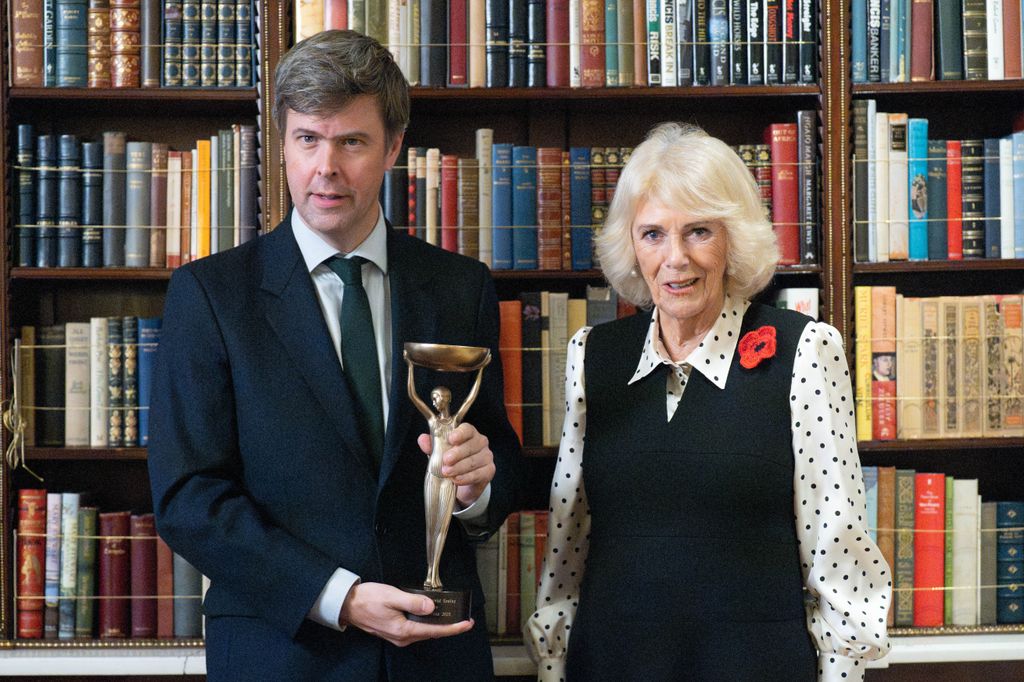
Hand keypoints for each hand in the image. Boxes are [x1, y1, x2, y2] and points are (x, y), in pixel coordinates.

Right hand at [339, 582, 472, 646]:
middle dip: (448, 625)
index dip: (454, 628)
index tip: (467, 624)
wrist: (347, 604)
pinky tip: (430, 613)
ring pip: (424, 630)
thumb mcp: (392, 596)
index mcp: (403, 630)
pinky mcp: (394, 631)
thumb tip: (431, 607)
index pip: (435, 631)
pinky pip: (415, 628)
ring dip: (437, 623)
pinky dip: (426, 622)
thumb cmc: (367, 599)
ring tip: (450, 614)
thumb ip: (413, 602)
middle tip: (463, 618)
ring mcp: (398, 636)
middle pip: (432, 632)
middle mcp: (402, 637)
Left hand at [417, 422, 494, 506]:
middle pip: (471, 445)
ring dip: (459, 467)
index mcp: (469, 434)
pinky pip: (478, 474)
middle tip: (445, 460)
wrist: (463, 484)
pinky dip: (466, 477)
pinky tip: (457, 480)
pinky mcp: (489, 471)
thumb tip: (422, 439)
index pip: (467, 429)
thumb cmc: (452, 463)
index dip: (460, 433)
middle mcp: (480, 442)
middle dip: (457, 453)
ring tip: (447, 472)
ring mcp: (487, 456)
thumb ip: (432, 445)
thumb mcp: (440, 453)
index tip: (451, 439)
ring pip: (474, 461)